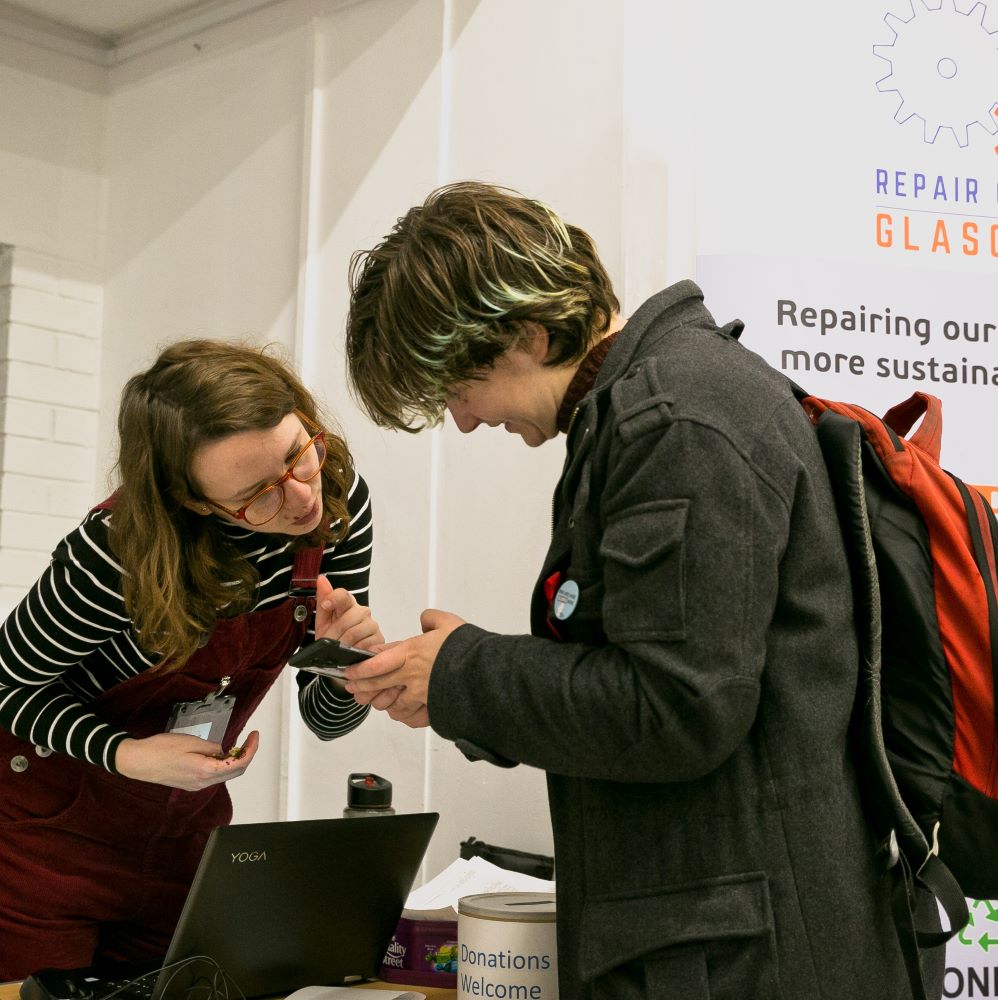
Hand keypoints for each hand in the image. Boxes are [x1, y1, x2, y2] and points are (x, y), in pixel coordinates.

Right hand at [114, 730, 259, 790]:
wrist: (137, 761)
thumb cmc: (160, 749)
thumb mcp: (190, 741)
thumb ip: (211, 747)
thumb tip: (223, 750)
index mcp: (205, 771)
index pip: (239, 764)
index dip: (251, 749)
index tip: (255, 735)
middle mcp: (202, 782)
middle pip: (235, 772)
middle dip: (247, 754)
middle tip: (250, 738)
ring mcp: (196, 785)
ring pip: (225, 775)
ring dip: (235, 760)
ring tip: (237, 744)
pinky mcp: (190, 784)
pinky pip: (213, 775)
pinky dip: (222, 764)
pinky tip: (219, 753)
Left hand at [315, 575, 383, 648]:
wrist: (341, 658)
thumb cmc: (333, 637)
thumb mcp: (323, 621)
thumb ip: (323, 599)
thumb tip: (321, 579)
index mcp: (347, 604)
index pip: (343, 594)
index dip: (333, 598)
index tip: (325, 605)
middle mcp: (362, 611)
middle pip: (347, 618)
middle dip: (334, 633)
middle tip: (328, 642)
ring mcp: (371, 624)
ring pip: (354, 632)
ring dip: (342, 644)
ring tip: (338, 650)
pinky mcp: (379, 638)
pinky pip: (364, 643)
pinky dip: (354, 650)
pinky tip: (350, 652)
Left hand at [343, 609, 464, 727]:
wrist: (483, 672)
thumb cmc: (466, 648)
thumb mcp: (448, 622)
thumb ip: (432, 618)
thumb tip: (424, 619)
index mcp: (411, 652)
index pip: (376, 661)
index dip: (360, 668)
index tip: (350, 670)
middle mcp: (411, 674)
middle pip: (378, 683)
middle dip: (361, 686)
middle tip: (351, 687)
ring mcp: (420, 693)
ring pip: (392, 702)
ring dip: (381, 702)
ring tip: (374, 701)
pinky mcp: (431, 707)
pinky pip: (411, 715)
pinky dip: (403, 714)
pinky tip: (399, 713)